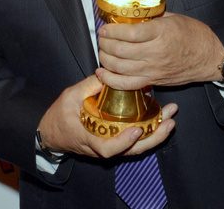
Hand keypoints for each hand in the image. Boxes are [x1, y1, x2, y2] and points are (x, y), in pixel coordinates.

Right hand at [37, 75, 177, 158]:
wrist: (52, 132)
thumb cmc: (60, 115)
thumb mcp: (70, 96)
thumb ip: (89, 86)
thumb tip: (109, 73)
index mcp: (90, 138)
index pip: (108, 148)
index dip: (124, 142)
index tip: (137, 130)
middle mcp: (103, 146)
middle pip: (131, 151)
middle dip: (153, 137)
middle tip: (170, 121)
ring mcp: (110, 145)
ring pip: (136, 147)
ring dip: (155, 133)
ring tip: (171, 118)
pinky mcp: (114, 140)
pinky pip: (134, 140)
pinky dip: (149, 131)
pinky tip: (160, 117)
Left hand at [96, 13, 223, 89]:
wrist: (209, 58)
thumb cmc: (194, 35)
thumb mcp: (174, 18)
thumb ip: (153, 17)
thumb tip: (134, 14)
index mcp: (161, 33)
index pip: (129, 33)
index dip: (112, 30)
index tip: (105, 27)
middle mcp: (155, 52)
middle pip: (120, 51)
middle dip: (105, 43)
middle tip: (102, 37)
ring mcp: (153, 69)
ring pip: (120, 68)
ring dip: (105, 59)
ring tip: (102, 50)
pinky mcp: (153, 81)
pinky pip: (127, 85)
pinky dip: (111, 80)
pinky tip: (102, 73)